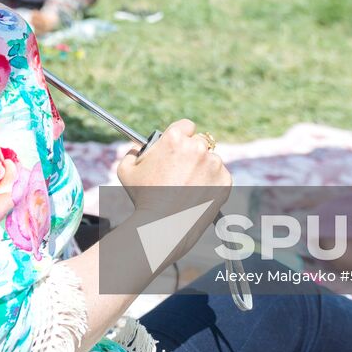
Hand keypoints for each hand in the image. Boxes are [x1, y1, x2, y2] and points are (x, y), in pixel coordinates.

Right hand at [117, 119, 231, 218]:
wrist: (164, 225)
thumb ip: (132, 152)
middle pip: (200, 141)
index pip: (186, 126)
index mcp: (174, 138)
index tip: (180, 146)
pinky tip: (198, 193)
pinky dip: (212, 182)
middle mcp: (197, 147)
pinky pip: (220, 175)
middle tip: (182, 169)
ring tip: (189, 185)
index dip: (182, 136)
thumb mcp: (127, 170)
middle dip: (192, 152)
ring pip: (211, 159)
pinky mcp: (224, 180)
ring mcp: (213, 163)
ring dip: (203, 167)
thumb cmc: (143, 197)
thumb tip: (136, 148)